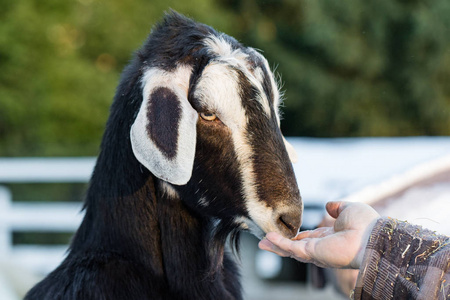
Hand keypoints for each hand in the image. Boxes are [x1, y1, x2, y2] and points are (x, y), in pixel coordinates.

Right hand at [258, 201, 379, 268]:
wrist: (373, 235)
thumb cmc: (366, 223)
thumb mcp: (349, 208)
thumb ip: (337, 207)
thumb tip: (328, 205)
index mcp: (329, 237)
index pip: (307, 237)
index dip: (293, 234)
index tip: (282, 231)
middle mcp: (321, 246)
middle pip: (295, 246)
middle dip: (279, 244)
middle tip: (265, 240)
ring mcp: (316, 252)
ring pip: (291, 250)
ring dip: (276, 246)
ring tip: (261, 241)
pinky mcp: (313, 253)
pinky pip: (292, 248)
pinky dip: (279, 244)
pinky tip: (268, 238)